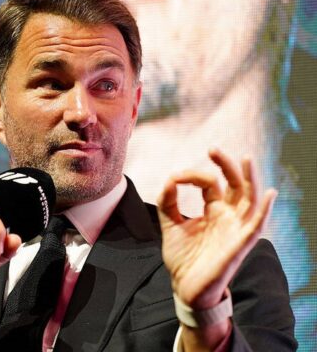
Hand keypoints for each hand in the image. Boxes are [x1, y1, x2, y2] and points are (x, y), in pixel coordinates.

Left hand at [157, 149, 276, 309]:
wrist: (185, 288)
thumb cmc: (183, 258)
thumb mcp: (170, 225)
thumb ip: (168, 202)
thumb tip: (170, 179)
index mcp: (212, 211)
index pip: (210, 184)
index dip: (193, 176)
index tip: (175, 178)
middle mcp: (227, 216)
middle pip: (234, 185)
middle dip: (226, 165)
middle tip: (212, 149)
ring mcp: (235, 229)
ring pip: (249, 199)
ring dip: (249, 179)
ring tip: (246, 158)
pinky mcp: (239, 244)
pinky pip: (256, 225)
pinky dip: (264, 210)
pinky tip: (269, 193)